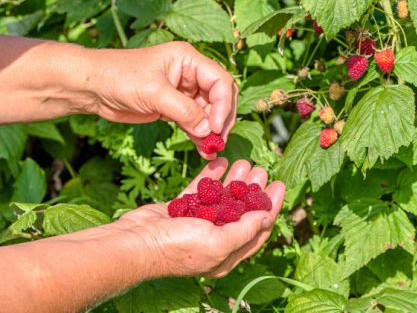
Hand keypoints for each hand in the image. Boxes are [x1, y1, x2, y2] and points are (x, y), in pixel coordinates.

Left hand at [86, 42, 236, 158]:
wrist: (93, 87)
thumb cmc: (118, 77)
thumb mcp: (153, 92)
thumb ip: (184, 111)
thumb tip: (207, 130)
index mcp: (188, 59)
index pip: (220, 81)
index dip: (222, 105)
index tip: (214, 127)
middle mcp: (190, 73)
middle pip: (220, 97)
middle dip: (221, 119)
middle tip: (218, 141)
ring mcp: (184, 91)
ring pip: (209, 112)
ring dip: (211, 131)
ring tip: (211, 150)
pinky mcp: (175, 107)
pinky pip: (195, 122)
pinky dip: (200, 135)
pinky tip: (202, 149)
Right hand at [116, 158, 284, 277]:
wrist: (135, 242)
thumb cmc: (177, 248)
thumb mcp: (218, 243)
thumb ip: (244, 230)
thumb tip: (267, 218)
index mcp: (227, 254)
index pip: (257, 229)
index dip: (271, 206)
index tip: (280, 185)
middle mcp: (215, 239)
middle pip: (241, 211)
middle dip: (254, 190)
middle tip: (261, 169)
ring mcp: (198, 223)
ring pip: (223, 199)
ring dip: (235, 181)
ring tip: (245, 162)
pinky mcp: (183, 208)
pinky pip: (202, 190)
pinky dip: (212, 177)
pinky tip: (221, 162)